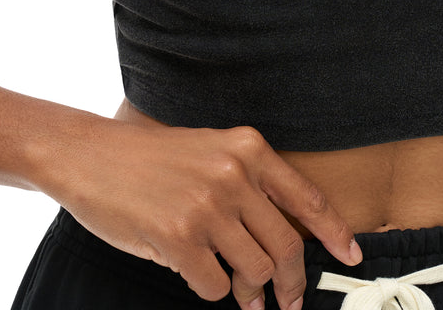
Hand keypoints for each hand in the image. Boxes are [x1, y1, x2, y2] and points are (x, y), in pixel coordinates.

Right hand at [42, 119, 362, 305]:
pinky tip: (199, 275)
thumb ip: (249, 187)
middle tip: (289, 301)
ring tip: (244, 297)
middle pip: (286, 246)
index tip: (350, 255)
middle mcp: (235, 174)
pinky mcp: (180, 237)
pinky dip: (212, 290)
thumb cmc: (152, 158)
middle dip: (292, 283)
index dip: (334, 232)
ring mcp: (208, 206)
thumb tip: (281, 245)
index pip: (306, 198)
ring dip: (251, 293)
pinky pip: (214, 286)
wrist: (92, 155)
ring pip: (254, 271)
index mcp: (249, 149)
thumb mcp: (212, 153)